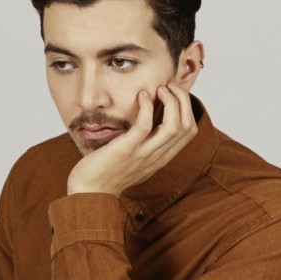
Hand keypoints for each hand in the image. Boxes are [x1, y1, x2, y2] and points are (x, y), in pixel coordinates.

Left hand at [66, 82, 198, 197]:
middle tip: (169, 86)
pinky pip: (145, 125)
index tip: (174, 94)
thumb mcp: (136, 160)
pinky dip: (147, 106)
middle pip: (187, 126)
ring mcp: (143, 154)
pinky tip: (141, 96)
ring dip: (172, 102)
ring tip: (160, 89)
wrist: (89, 193)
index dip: (187, 107)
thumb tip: (149, 120)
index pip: (190, 131)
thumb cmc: (108, 173)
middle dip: (183, 100)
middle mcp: (157, 156)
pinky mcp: (126, 150)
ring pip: (174, 126)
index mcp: (162, 157)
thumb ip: (147, 145)